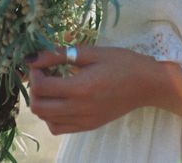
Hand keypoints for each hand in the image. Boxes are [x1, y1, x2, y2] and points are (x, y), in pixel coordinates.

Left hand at [24, 44, 173, 134]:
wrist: (147, 84)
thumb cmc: (123, 63)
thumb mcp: (94, 52)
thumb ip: (62, 55)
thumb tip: (34, 57)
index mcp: (80, 87)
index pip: (41, 86)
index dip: (34, 73)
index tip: (41, 63)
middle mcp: (79, 108)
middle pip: (38, 106)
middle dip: (34, 88)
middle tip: (45, 74)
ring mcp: (83, 120)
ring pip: (45, 119)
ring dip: (42, 102)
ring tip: (54, 87)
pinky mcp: (88, 126)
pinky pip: (59, 128)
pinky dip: (52, 116)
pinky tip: (61, 102)